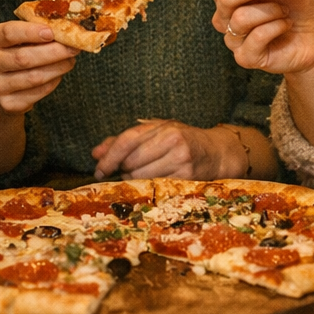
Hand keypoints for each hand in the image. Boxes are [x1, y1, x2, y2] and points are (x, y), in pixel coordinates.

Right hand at [0, 20, 79, 114]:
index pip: (8, 33)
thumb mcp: (20, 39)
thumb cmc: (16, 55)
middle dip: (53, 52)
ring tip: (70, 61)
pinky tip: (58, 74)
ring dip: (58, 68)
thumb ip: (38, 32)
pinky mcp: (8, 103)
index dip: (30, 32)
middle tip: (73, 48)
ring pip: (33, 77)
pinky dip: (53, 82)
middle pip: (23, 58)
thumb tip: (67, 29)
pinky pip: (37, 92)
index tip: (51, 32)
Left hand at [91, 120, 237, 179]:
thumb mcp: (156, 132)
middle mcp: (173, 140)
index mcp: (163, 127)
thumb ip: (125, 141)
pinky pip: (156, 186)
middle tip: (129, 170)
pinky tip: (156, 181)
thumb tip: (96, 153)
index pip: (127, 141)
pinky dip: (150, 186)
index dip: (109, 157)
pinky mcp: (187, 177)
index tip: (99, 169)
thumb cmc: (183, 140)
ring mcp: (181, 160)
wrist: (217, 152)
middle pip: (132, 162)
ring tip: (146, 174)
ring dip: (136, 180)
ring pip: (141, 177)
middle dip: (124, 169)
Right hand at [202, 0, 313, 74]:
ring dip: (271, 10)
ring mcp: (233, 39)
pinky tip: (285, 25)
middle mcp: (225, 16)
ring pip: (241, 18)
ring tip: (285, 12)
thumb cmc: (295, 9)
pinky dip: (276, 27)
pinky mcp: (245, 57)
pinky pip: (256, 37)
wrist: (311, 39)